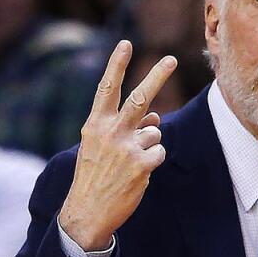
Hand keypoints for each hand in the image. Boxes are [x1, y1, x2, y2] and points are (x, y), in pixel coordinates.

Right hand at [58, 41, 175, 250]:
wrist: (86, 212)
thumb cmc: (94, 177)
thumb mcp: (99, 147)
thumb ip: (125, 128)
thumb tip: (155, 116)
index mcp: (95, 124)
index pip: (107, 89)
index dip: (116, 65)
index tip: (126, 44)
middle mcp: (111, 132)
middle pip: (140, 97)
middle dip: (157, 76)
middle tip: (171, 59)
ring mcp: (127, 148)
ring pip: (154, 132)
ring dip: (149, 145)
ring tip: (129, 163)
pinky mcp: (142, 165)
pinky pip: (159, 152)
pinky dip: (152, 161)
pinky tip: (137, 174)